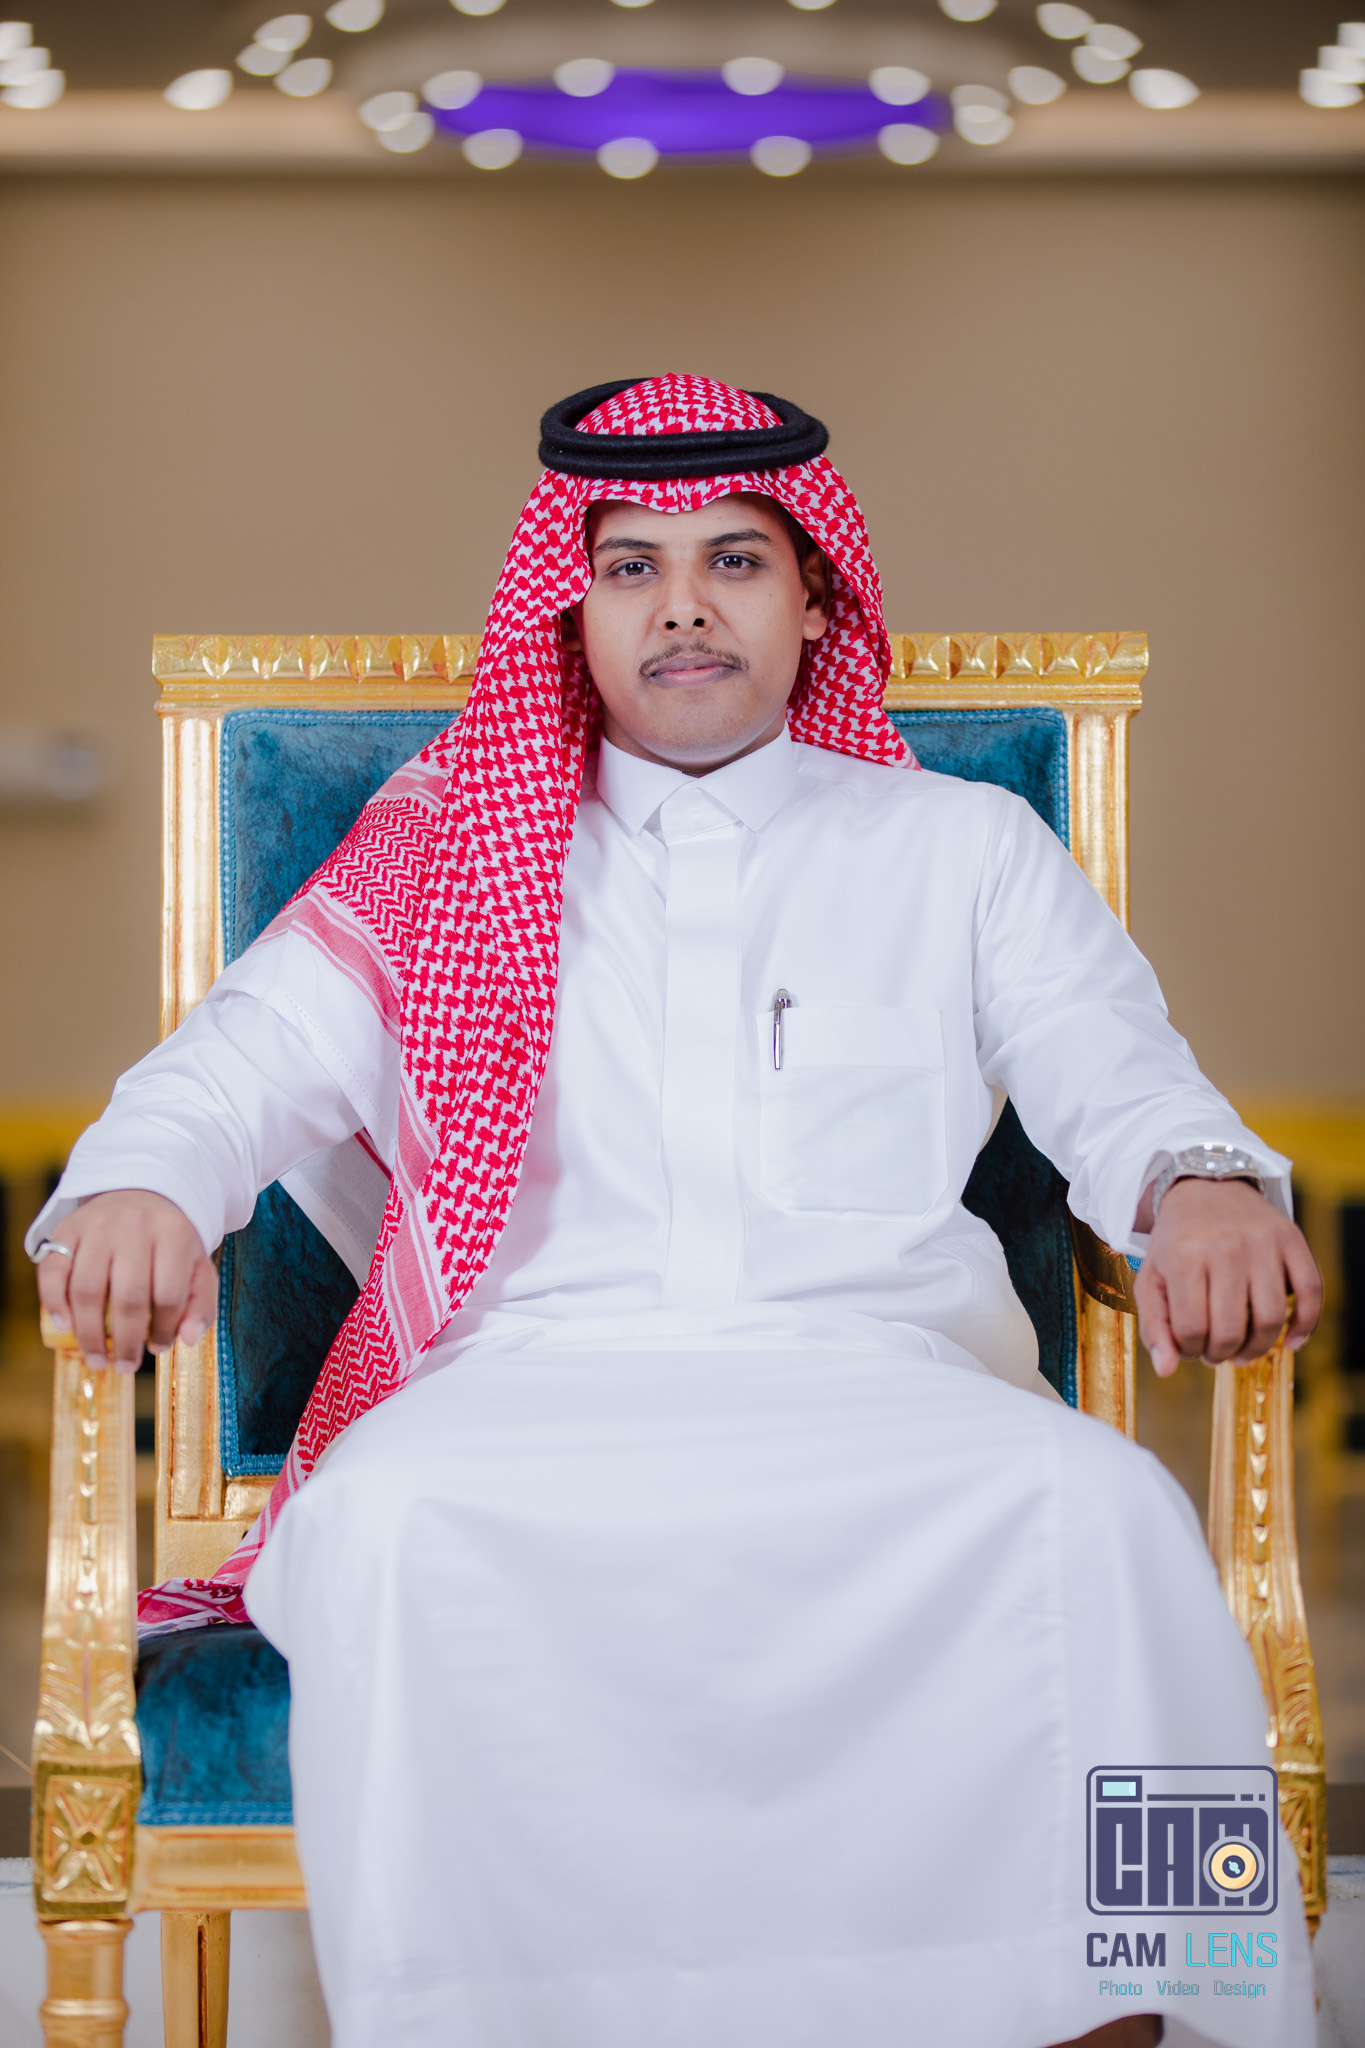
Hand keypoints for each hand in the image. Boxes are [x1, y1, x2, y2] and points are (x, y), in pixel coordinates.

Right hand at [36, 1190, 216, 1372]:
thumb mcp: (197, 1266)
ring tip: (97, 1358)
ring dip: (89, 1333)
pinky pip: (53, 1271)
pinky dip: (55, 1303)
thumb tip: (187, 1339)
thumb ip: (201, 1304)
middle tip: (125, 1366)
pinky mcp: (67, 1229)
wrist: (140, 1195)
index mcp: (174, 1233)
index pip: (169, 1294)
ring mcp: (97, 1226)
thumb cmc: (169, 1243)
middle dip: (127, 1341)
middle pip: (128, 1296)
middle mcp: (135, 1225)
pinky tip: (66, 1327)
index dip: (164, 1329)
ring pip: (88, 1289)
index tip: (158, 1347)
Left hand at [1134, 1177, 1320, 1377]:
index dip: (1189, 1349)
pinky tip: (1291, 1342)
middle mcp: (1225, 1247)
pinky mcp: (1292, 1239)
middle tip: (1216, 1353)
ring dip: (1257, 1348)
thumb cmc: (1177, 1242)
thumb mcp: (1152, 1278)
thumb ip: (1154, 1326)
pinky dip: (1305, 1325)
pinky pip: (1310, 1292)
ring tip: (1243, 1350)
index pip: (1191, 1328)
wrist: (1207, 1189)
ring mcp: (1262, 1243)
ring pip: (1271, 1318)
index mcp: (1184, 1256)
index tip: (1190, 1346)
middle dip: (1221, 1353)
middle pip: (1230, 1329)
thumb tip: (1167, 1370)